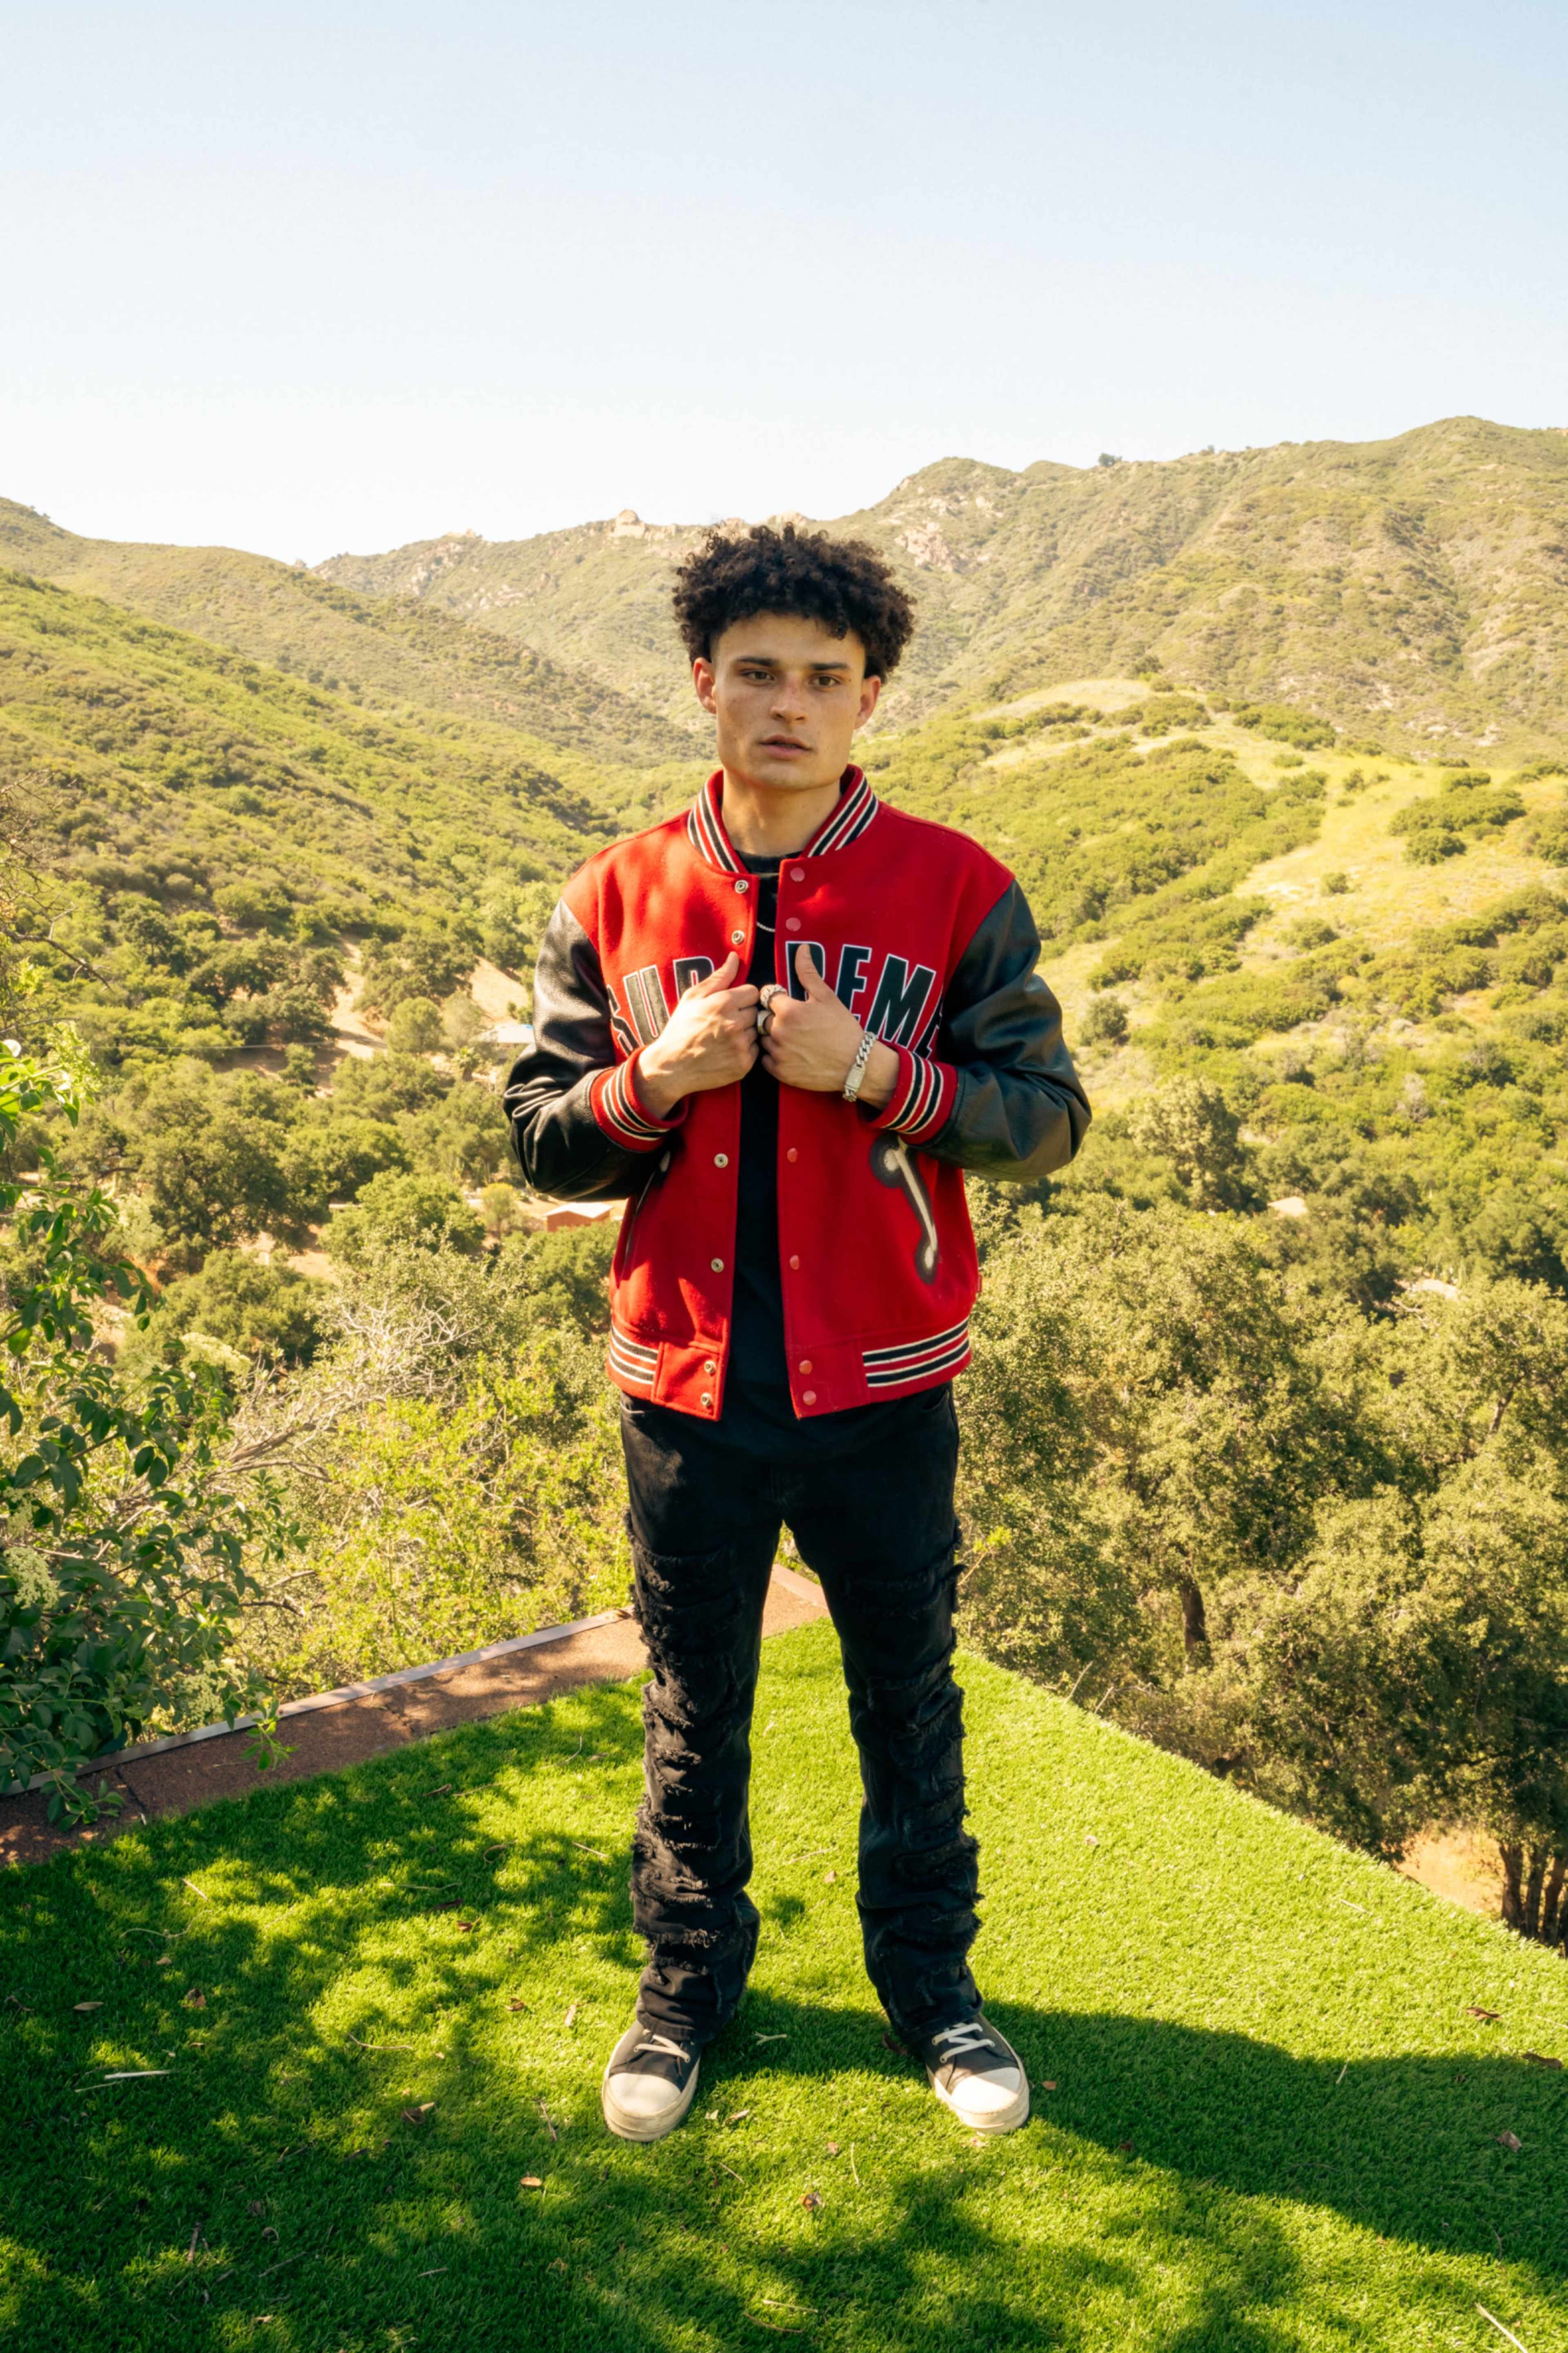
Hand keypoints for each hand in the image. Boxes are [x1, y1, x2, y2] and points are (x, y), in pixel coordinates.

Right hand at [635, 953, 758, 1114]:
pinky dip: (745, 1049)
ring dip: (745, 1032)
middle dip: (743, 1014)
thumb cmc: (680, 1029)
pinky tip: (727, 1050)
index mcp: (723, 1003)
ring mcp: (740, 1045)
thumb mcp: (693, 998)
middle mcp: (735, 1024)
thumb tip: (734, 957)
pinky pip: (755, 1049)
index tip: (730, 1004)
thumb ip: (718, 977)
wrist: (672, 1067)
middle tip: (724, 1022)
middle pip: (756, 1011)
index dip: (742, 997)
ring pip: (756, 1030)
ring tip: (724, 1037)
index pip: (753, 992)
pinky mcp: (744, 1064)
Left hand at [762, 945, 897, 1106]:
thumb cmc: (842, 1028)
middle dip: (774, 1017)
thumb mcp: (827, 997)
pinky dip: (774, 1056)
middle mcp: (778, 1032)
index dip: (777, 998)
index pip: (767, 996)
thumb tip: (801, 949)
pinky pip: (766, 1060)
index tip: (789, 1003)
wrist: (856, 1064)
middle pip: (763, 1018)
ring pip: (763, 1039)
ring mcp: (778, 1054)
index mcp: (788, 1011)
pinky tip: (792, 1053)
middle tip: (796, 1023)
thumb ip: (808, 973)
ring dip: (773, 1037)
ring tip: (794, 1039)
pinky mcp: (780, 1072)